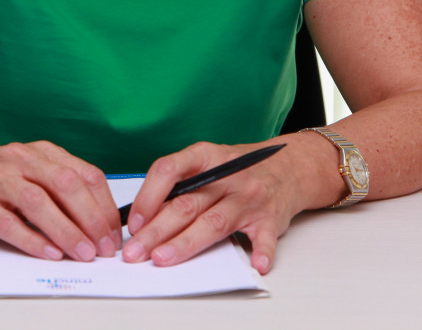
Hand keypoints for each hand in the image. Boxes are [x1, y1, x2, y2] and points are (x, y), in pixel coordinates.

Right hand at [0, 141, 121, 261]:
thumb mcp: (28, 169)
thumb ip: (58, 185)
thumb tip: (96, 220)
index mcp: (40, 152)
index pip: (84, 174)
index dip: (104, 205)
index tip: (113, 232)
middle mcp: (20, 161)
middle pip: (66, 185)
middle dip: (91, 219)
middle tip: (103, 247)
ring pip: (38, 203)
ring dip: (65, 230)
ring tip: (82, 253)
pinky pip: (7, 222)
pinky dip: (31, 239)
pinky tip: (48, 253)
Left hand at [121, 140, 299, 272]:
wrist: (288, 167)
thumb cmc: (237, 170)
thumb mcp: (207, 163)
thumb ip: (180, 185)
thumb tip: (142, 218)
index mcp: (205, 156)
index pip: (169, 170)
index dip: (148, 197)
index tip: (133, 223)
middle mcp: (227, 174)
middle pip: (186, 204)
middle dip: (156, 231)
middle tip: (135, 252)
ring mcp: (250, 196)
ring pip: (213, 222)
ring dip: (186, 243)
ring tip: (163, 259)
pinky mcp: (271, 217)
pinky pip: (265, 237)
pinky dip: (261, 251)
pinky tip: (254, 265)